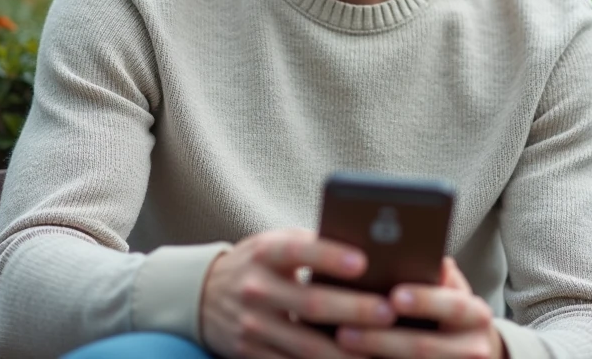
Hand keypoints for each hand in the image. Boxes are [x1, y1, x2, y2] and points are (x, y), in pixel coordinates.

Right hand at [200, 228, 397, 358]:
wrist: (203, 295)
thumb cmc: (258, 264)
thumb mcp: (276, 244)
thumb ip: (312, 247)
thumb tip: (369, 256)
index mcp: (265, 253)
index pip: (298, 250)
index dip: (330, 256)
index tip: (363, 262)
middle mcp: (256, 289)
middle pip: (310, 303)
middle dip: (352, 310)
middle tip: (388, 313)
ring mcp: (252, 327)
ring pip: (306, 346)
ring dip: (347, 353)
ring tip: (383, 352)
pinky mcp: (251, 355)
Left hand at [334, 258, 505, 358]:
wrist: (469, 349)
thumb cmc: (447, 307)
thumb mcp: (448, 288)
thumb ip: (432, 272)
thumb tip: (405, 247)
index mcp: (476, 315)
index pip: (455, 307)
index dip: (426, 301)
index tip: (394, 296)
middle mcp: (473, 349)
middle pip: (426, 348)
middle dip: (383, 339)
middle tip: (345, 329)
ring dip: (373, 355)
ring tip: (341, 342)